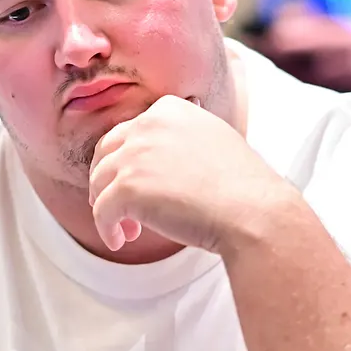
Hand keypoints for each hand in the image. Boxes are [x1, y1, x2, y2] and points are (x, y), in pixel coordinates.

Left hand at [88, 95, 298, 253]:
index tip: (138, 182)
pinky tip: (120, 241)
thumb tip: (170, 143)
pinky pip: (101, 211)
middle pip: (105, 153)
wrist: (252, 211)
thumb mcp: (213, 138)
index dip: (127, 160)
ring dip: (108, 207)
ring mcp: (135, 155)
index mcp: (169, 110)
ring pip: (98, 182)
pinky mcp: (127, 188)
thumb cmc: (241, 185)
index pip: (129, 132)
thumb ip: (182, 136)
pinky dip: (107, 229)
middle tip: (120, 206)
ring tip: (127, 228)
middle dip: (108, 180)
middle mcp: (147, 124)